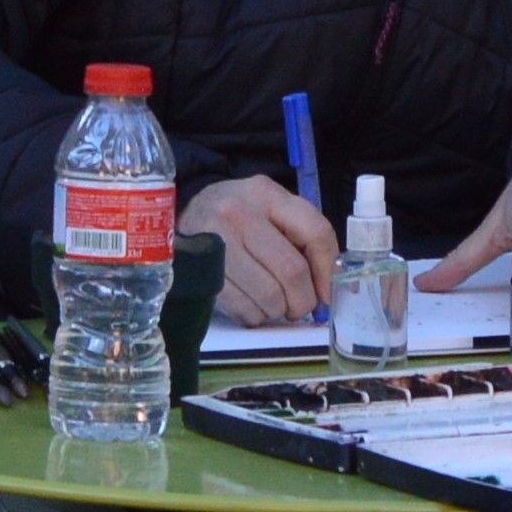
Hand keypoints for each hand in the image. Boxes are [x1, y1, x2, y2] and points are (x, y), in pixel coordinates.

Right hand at [179, 175, 338, 326]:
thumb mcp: (271, 208)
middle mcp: (239, 214)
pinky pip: (242, 308)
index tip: (326, 293)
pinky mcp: (199, 272)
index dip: (327, 270)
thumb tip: (327, 290)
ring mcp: (216, 243)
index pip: (315, 232)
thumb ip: (302, 237)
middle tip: (299, 306)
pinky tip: (252, 306)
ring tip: (273, 304)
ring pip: (268, 295)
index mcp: (266, 195)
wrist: (184, 213)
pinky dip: (255, 316)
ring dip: (278, 310)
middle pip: (291, 270)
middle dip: (302, 299)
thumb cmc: (239, 215)